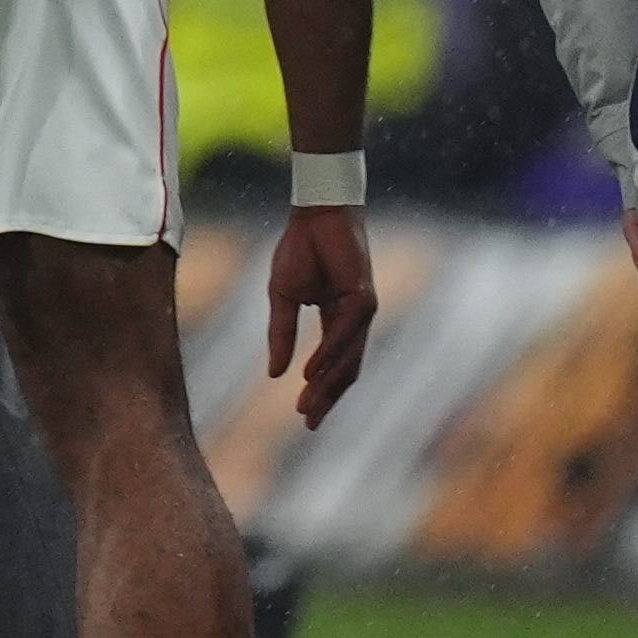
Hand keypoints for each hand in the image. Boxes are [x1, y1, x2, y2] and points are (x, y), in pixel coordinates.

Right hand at [265, 202, 375, 427]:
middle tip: (309, 422)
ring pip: (348, 358)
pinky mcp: (363, 298)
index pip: (331, 365)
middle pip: (344, 370)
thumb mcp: (282, 297)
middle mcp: (353, 321)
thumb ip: (281, 334)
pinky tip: (312, 373)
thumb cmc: (300, 250)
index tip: (304, 416)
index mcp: (336, 320)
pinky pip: (344, 334)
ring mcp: (361, 311)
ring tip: (308, 405)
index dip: (319, 391)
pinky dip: (328, 356)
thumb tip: (274, 374)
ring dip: (328, 384)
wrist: (314, 215)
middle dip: (327, 398)